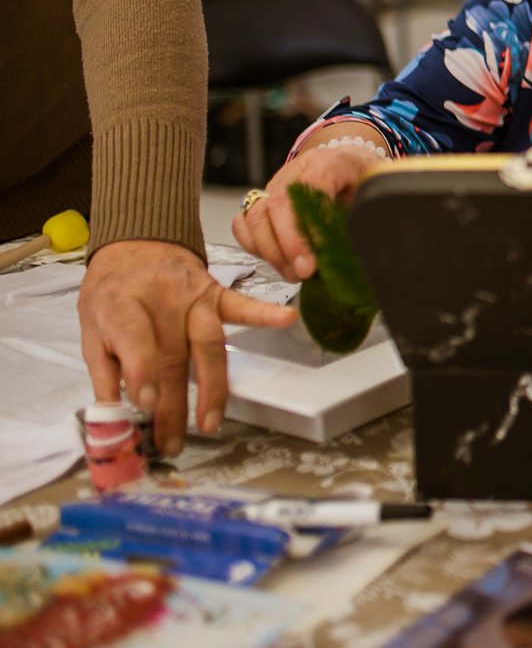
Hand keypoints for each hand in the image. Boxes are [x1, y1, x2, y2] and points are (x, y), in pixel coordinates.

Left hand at [78, 240, 295, 454]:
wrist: (138, 246)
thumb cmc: (113, 292)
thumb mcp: (91, 328)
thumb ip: (103, 371)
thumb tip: (113, 414)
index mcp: (121, 306)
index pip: (134, 339)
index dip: (140, 372)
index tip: (145, 404)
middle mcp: (161, 302)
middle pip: (172, 358)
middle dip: (173, 405)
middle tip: (172, 442)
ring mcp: (193, 299)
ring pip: (208, 346)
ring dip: (212, 386)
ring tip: (211, 421)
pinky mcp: (216, 295)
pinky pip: (241, 307)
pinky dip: (264, 314)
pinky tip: (285, 319)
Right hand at [231, 141, 383, 280]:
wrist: (348, 162)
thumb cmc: (362, 181)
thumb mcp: (374, 194)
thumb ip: (364, 215)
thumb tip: (356, 252)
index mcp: (332, 163)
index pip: (314, 187)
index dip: (312, 224)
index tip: (318, 254)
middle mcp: (297, 170)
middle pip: (278, 204)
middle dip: (288, 244)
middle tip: (304, 272)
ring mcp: (275, 184)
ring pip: (255, 215)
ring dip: (271, 251)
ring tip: (293, 273)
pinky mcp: (261, 199)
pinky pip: (243, 222)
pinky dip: (254, 246)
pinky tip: (276, 262)